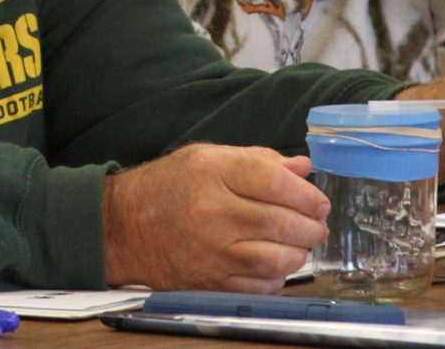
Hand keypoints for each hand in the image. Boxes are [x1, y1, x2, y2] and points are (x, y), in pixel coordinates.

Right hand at [101, 143, 329, 291]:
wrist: (125, 226)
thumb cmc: (170, 185)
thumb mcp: (209, 157)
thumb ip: (257, 160)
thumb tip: (302, 168)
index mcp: (212, 173)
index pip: (274, 182)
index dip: (306, 194)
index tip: (319, 201)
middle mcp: (212, 213)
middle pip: (282, 223)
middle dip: (311, 226)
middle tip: (317, 224)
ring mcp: (211, 252)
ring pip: (276, 259)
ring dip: (298, 253)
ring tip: (300, 244)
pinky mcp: (210, 282)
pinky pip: (259, 287)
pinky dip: (277, 278)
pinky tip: (275, 264)